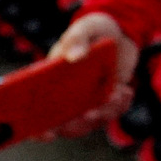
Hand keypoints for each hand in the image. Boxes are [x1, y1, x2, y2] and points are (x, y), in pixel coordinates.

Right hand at [46, 13, 137, 137]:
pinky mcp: (107, 98)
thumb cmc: (94, 29)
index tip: (48, 134)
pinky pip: (112, 112)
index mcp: (49, 82)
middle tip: (92, 112)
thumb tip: (74, 57)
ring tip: (116, 93)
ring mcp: (87, 100)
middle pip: (65, 125)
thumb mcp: (86, 27)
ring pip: (91, 122)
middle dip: (77, 125)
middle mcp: (65, 96)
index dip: (37, 129)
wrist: (120, 31)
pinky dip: (119, 106)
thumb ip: (77, 38)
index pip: (35, 113)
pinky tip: (125, 91)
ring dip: (103, 114)